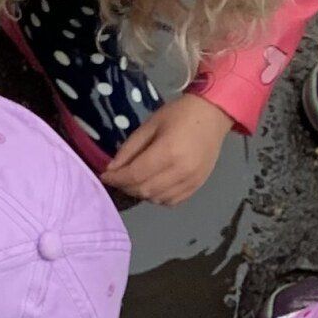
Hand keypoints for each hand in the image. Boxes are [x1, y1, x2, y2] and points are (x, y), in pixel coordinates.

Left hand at [102, 95, 232, 204]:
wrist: (212, 115)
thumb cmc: (179, 115)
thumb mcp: (150, 125)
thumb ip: (130, 148)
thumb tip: (112, 169)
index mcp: (168, 152)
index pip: (134, 175)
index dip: (116, 178)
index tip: (104, 176)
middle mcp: (180, 171)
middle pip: (144, 190)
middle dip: (126, 187)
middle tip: (118, 178)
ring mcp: (191, 182)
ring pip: (156, 199)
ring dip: (141, 193)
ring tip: (135, 181)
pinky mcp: (197, 186)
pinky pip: (171, 202)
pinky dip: (157, 197)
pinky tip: (153, 185)